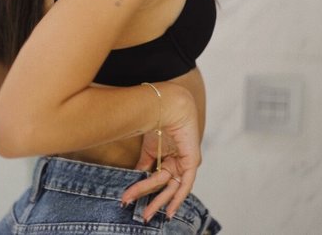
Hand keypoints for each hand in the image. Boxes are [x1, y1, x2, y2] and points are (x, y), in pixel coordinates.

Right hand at [120, 87, 200, 221]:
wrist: (166, 106)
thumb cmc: (156, 120)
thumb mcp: (148, 148)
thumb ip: (144, 164)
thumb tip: (136, 178)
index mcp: (168, 157)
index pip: (157, 179)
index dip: (144, 190)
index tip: (130, 200)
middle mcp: (177, 161)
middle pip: (164, 187)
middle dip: (152, 202)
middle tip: (142, 216)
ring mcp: (184, 162)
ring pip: (171, 188)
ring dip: (159, 201)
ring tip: (147, 214)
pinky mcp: (191, 161)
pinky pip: (186, 184)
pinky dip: (179, 198)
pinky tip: (170, 210)